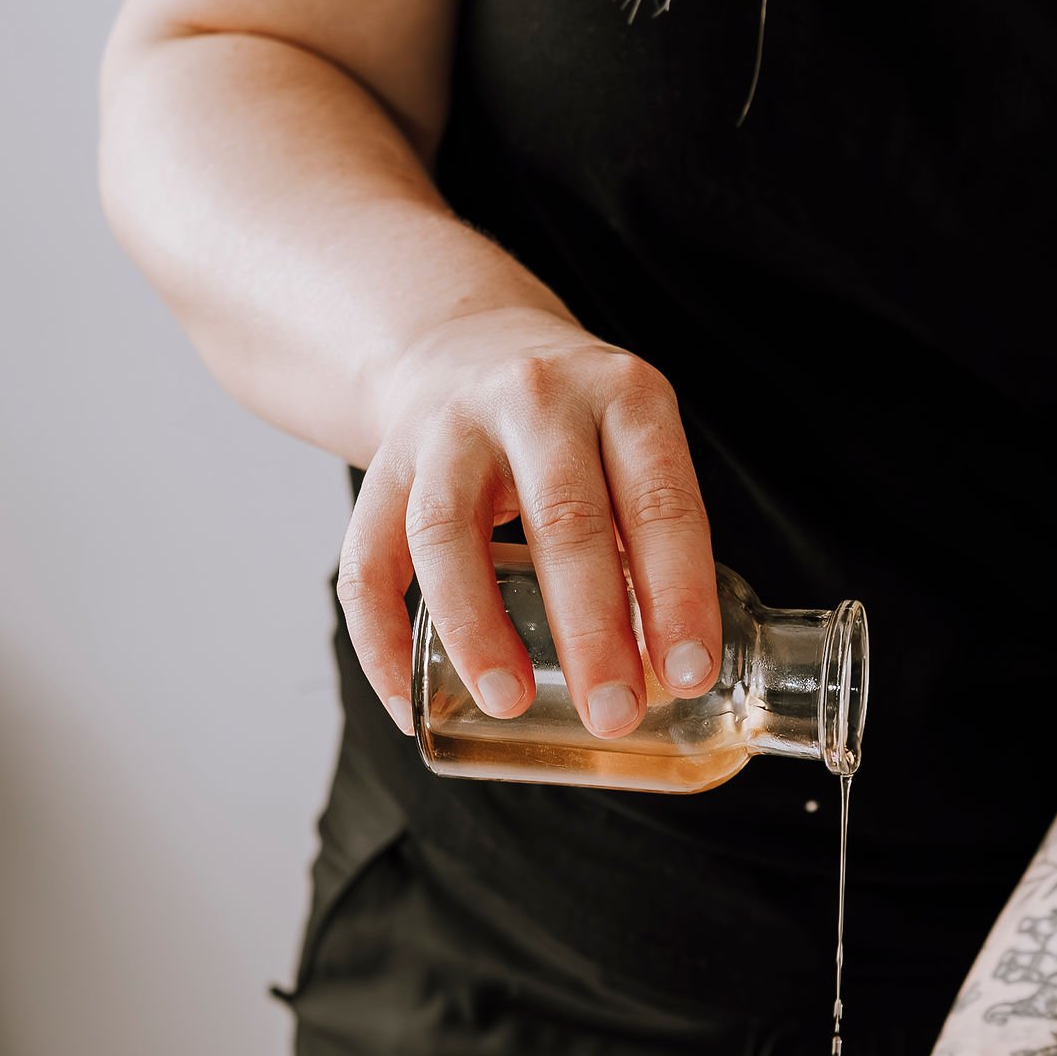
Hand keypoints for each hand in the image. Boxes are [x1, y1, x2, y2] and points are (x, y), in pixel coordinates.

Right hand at [337, 302, 719, 741]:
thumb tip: (673, 677)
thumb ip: (651, 539)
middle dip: (592, 629)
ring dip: (477, 630)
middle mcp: (536, 401)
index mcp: (624, 397)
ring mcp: (450, 430)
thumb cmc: (574, 426)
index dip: (679, 593)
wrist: (468, 342)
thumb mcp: (634, 444)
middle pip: (563, 518)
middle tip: (613, 713)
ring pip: (446, 534)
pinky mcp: (385, 465)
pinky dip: (381, 640)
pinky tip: (408, 701)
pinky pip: (366, 559)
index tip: (690, 674)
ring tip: (508, 703)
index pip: (660, 501)